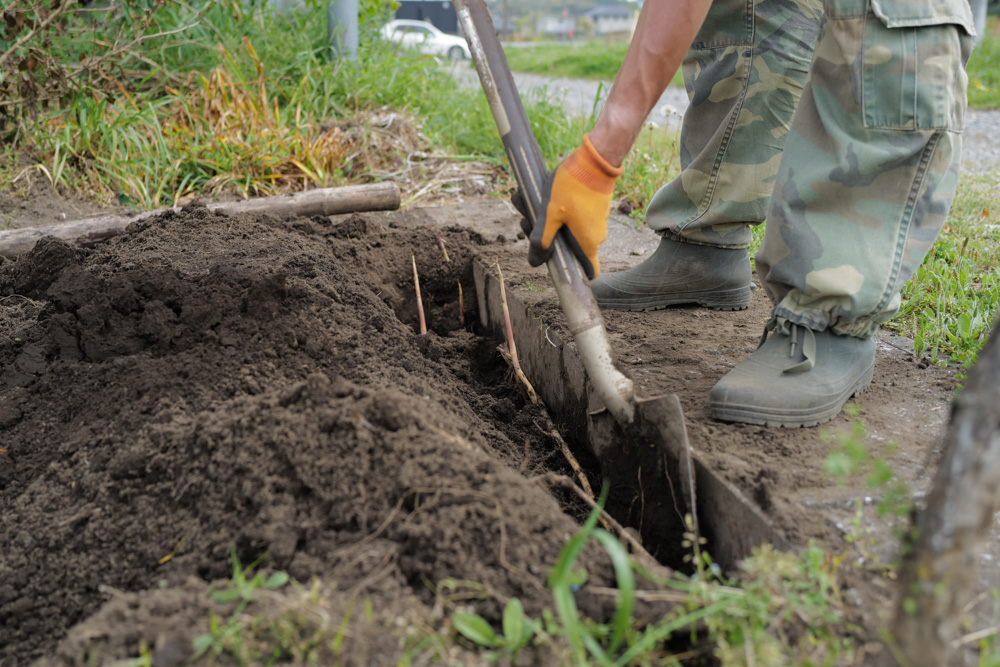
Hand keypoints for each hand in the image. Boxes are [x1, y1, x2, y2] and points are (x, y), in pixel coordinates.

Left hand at [513, 134, 622, 278]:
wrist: (595, 159)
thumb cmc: (572, 188)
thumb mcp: (550, 214)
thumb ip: (542, 239)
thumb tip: (534, 261)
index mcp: (588, 244)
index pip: (588, 272)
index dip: (571, 272)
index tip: (552, 261)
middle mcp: (596, 236)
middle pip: (569, 248)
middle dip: (544, 238)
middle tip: (525, 220)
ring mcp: (596, 221)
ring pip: (567, 229)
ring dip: (546, 220)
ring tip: (524, 201)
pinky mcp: (593, 207)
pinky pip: (573, 216)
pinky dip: (556, 210)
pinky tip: (538, 196)